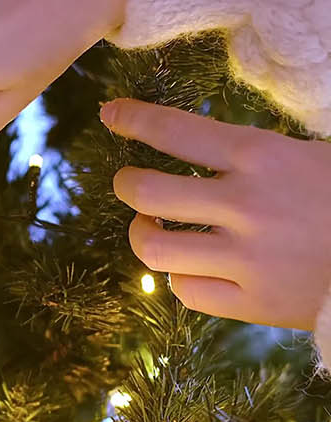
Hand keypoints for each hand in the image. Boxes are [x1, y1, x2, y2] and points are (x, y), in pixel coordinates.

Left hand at [105, 98, 330, 331]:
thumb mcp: (309, 154)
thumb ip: (254, 152)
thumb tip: (199, 146)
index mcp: (262, 156)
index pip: (175, 131)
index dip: (133, 121)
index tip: (111, 116)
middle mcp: (246, 206)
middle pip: (147, 191)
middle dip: (126, 184)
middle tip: (129, 182)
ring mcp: (246, 259)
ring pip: (155, 248)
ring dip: (142, 233)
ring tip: (150, 226)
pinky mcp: (252, 304)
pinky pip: (187, 291)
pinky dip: (180, 277)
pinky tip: (189, 265)